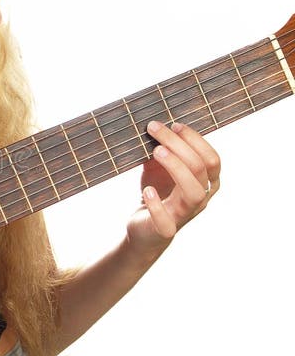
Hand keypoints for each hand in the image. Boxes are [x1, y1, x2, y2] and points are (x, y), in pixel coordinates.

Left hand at [126, 121, 220, 254]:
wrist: (143, 227)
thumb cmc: (156, 192)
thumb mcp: (159, 168)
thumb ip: (162, 150)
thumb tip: (155, 124)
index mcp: (206, 182)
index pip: (211, 158)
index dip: (195, 140)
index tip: (174, 125)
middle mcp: (201, 198)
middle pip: (200, 168)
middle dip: (178, 145)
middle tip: (155, 130)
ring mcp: (185, 215)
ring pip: (192, 191)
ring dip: (175, 167)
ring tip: (156, 151)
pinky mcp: (166, 230)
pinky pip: (167, 220)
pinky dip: (156, 205)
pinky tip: (147, 190)